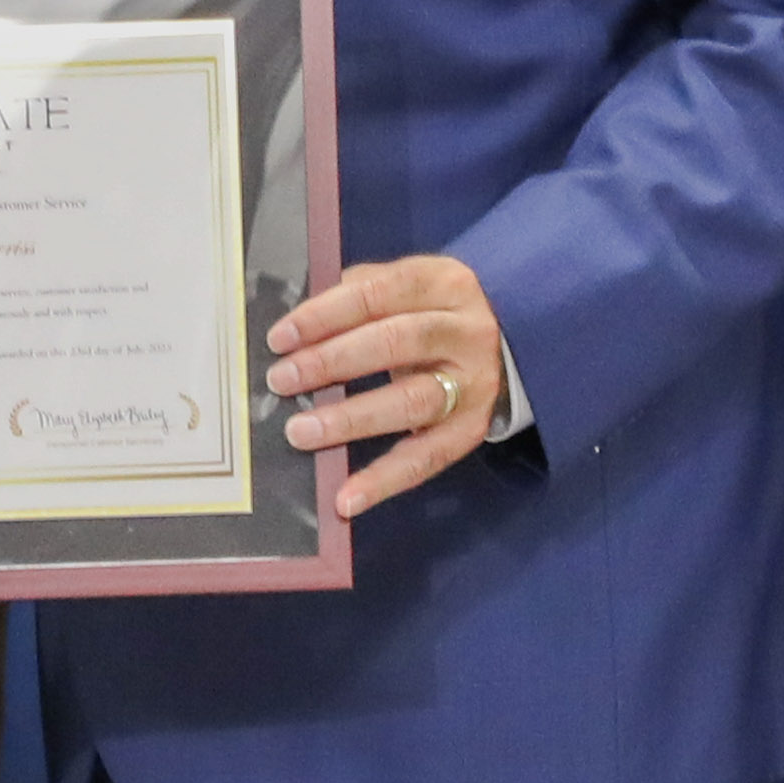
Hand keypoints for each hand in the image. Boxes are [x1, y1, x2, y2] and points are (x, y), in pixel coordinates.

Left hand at [268, 253, 508, 513]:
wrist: (504, 347)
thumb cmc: (430, 315)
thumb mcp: (405, 291)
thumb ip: (356, 295)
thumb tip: (294, 331)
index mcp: (444, 283)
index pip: (378, 292)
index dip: (325, 315)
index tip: (279, 338)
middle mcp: (466, 331)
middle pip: (396, 342)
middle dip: (332, 361)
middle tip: (282, 380)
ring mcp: (474, 384)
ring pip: (411, 401)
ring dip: (351, 418)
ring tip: (300, 431)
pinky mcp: (472, 430)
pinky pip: (426, 458)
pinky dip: (383, 480)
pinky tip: (345, 499)